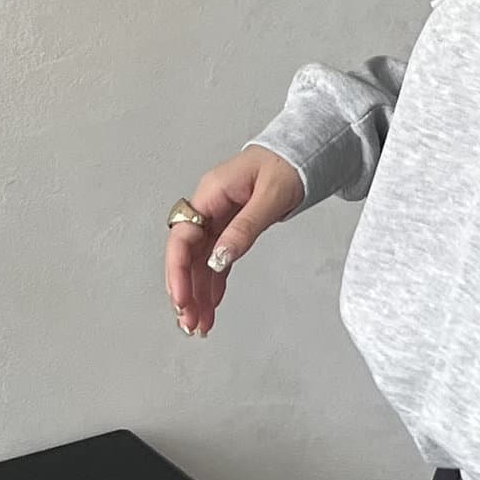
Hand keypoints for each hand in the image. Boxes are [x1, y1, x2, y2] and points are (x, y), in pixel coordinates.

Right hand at [165, 147, 303, 336]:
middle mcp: (208, 207)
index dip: (177, 270)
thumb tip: (218, 260)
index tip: (182, 299)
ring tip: (199, 326)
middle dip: (185, 290)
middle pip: (187, 255)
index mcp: (211, 194)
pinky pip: (216, 260)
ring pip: (200, 262)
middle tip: (189, 324)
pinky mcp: (230, 228)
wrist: (301, 154)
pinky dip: (213, 283)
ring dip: (198, 293)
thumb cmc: (287, 166)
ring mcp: (218, 218)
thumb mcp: (270, 197)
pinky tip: (212, 305)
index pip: (183, 236)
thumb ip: (244, 228)